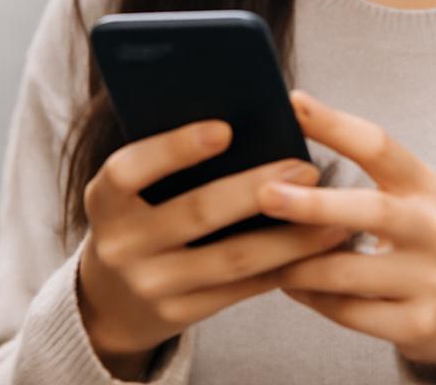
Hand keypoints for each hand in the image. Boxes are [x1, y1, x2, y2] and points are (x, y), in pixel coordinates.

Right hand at [77, 120, 351, 373]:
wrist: (110, 300)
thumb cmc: (140, 217)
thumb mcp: (133, 190)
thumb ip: (170, 162)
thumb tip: (250, 123)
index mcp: (104, 198)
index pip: (131, 168)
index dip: (176, 148)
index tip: (226, 129)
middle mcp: (120, 243)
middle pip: (197, 213)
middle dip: (257, 190)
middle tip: (306, 169)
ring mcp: (148, 284)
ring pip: (230, 258)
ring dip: (287, 237)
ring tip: (331, 216)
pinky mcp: (177, 314)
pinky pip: (239, 289)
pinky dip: (281, 267)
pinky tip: (315, 250)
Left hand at [257, 91, 435, 369]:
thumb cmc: (415, 238)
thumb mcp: (404, 197)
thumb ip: (358, 173)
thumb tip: (284, 143)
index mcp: (424, 186)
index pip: (380, 146)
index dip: (336, 125)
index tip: (292, 104)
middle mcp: (434, 229)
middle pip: (373, 211)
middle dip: (314, 203)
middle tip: (264, 194)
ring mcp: (430, 280)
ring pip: (348, 273)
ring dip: (297, 263)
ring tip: (260, 251)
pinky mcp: (418, 323)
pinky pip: (348, 312)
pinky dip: (310, 298)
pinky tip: (288, 284)